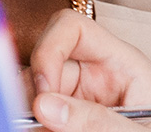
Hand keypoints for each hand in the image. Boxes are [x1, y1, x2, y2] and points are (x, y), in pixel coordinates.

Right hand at [28, 10, 150, 131]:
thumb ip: (99, 121)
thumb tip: (45, 106)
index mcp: (122, 63)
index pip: (74, 28)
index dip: (50, 48)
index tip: (45, 89)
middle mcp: (94, 73)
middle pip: (45, 58)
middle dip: (34, 87)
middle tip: (34, 119)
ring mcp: (77, 95)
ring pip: (31, 85)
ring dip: (28, 108)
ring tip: (42, 130)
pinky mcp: (64, 116)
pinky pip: (33, 110)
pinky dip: (30, 122)